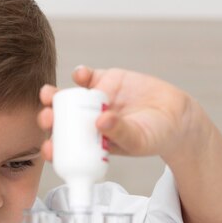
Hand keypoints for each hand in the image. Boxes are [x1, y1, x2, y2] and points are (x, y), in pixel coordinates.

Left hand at [38, 65, 208, 165]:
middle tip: (46, 117)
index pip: (65, 148)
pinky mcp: (105, 81)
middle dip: (50, 118)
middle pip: (61, 121)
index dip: (54, 147)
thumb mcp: (137, 141)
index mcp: (90, 144)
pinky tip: (80, 75)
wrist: (174, 115)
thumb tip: (100, 121)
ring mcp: (94, 101)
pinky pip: (88, 77)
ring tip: (48, 94)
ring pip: (68, 98)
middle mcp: (87, 122)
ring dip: (55, 96)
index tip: (48, 148)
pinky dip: (81, 74)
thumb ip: (119, 133)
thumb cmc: (154, 136)